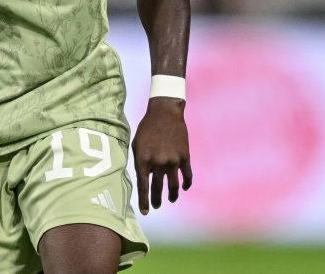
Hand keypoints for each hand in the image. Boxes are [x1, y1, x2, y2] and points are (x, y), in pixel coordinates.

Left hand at [131, 97, 190, 214]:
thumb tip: (144, 179)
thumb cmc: (147, 127)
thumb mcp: (137, 144)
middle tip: (155, 206)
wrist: (165, 112)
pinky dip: (186, 184)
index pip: (143, 186)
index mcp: (143, 159)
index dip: (144, 200)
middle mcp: (158, 162)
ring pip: (174, 186)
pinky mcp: (184, 157)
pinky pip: (187, 176)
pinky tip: (184, 188)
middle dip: (156, 200)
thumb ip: (140, 162)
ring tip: (170, 199)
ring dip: (171, 195)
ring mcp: (173, 160)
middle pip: (158, 188)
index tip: (145, 211)